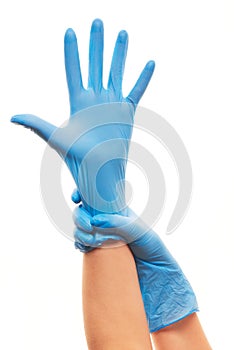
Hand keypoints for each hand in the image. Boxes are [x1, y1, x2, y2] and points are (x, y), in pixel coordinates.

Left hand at [11, 19, 154, 214]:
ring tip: (122, 33)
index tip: (70, 31)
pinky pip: (137, 90)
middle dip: (96, 43)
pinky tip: (149, 63)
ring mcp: (112, 103)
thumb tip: (12, 117)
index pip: (73, 70)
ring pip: (116, 72)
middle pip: (95, 64)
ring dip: (119, 53)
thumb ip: (37, 124)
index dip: (72, 51)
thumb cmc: (78, 159)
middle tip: (97, 21)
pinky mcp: (126, 112)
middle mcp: (95, 99)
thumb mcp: (56, 138)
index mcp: (78, 102)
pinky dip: (143, 78)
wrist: (101, 172)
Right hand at [73, 204, 198, 331]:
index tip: (76, 198)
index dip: (82, 194)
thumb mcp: (139, 231)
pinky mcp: (97, 252)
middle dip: (80, 217)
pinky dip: (79, 245)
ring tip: (90, 241)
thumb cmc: (151, 246)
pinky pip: (81, 245)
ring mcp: (100, 236)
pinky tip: (84, 248)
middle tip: (88, 226)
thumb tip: (95, 220)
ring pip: (80, 229)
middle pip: (83, 212)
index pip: (95, 198)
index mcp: (115, 210)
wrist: (155, 272)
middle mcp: (105, 221)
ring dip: (79, 232)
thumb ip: (118, 223)